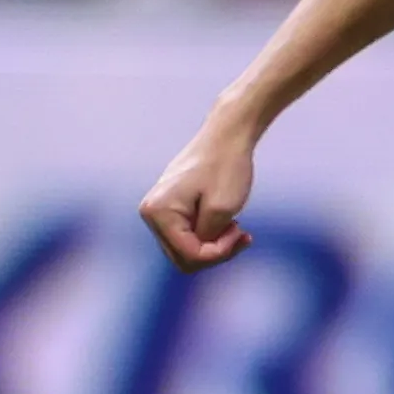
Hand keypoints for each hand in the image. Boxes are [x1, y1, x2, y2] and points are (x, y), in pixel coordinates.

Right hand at [140, 119, 258, 270]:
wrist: (227, 135)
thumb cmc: (226, 166)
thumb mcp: (222, 209)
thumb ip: (208, 239)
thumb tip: (196, 256)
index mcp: (158, 212)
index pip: (188, 256)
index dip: (219, 253)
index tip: (241, 232)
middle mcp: (151, 213)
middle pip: (183, 257)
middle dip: (215, 251)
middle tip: (241, 233)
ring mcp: (159, 211)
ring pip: (187, 249)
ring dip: (214, 245)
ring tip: (237, 227)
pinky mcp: (171, 208)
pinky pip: (189, 236)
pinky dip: (211, 235)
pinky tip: (230, 224)